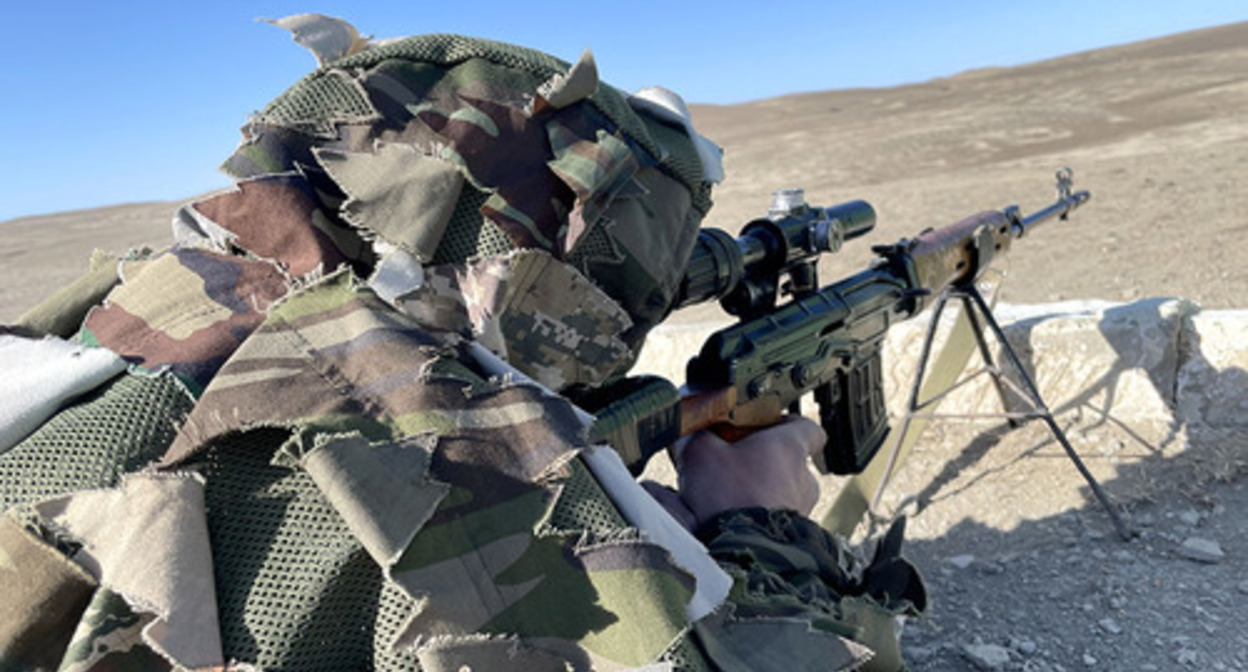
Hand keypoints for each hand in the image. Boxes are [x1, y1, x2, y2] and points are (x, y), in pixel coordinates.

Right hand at [643, 416, 824, 530]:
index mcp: (789, 448)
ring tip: (721, 497)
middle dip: (759, 463)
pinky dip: (752, 518)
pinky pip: (771, 521)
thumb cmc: (730, 498)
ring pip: (779, 494)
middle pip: (787, 462)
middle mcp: (802, 480)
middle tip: (729, 464)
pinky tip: (723, 521)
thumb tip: (684, 433)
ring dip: (754, 493)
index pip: (808, 428)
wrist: (743, 554)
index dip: (787, 424)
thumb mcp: (699, 454)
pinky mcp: (790, 540)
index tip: (769, 424)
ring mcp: (799, 512)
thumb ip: (694, 438)